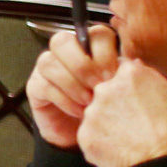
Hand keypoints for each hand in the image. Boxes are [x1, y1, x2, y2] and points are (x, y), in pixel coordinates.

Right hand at [26, 25, 119, 148]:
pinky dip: (66, 100)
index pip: (93, 33)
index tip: (113, 75)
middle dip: (82, 65)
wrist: (87, 133)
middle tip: (98, 86)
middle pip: (62, 40)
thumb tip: (132, 64)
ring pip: (49, 62)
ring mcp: (46, 68)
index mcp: (90, 47)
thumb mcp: (118, 89)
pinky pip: (45, 86)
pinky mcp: (35, 87)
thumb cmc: (105, 108)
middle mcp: (64, 53)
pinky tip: (80, 111)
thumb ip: (123, 73)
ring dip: (72, 83)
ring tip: (89, 102)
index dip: (103, 52)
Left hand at [77, 58, 166, 166]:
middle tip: (132, 121)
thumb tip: (137, 65)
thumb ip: (151, 75)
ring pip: (96, 114)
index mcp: (129, 74)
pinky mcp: (84, 134)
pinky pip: (90, 135)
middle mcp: (105, 89)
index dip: (128, 87)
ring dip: (107, 123)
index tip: (133, 98)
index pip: (120, 72)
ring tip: (128, 138)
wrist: (162, 163)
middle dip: (115, 105)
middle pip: (105, 93)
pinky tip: (119, 148)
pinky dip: (102, 142)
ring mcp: (92, 112)